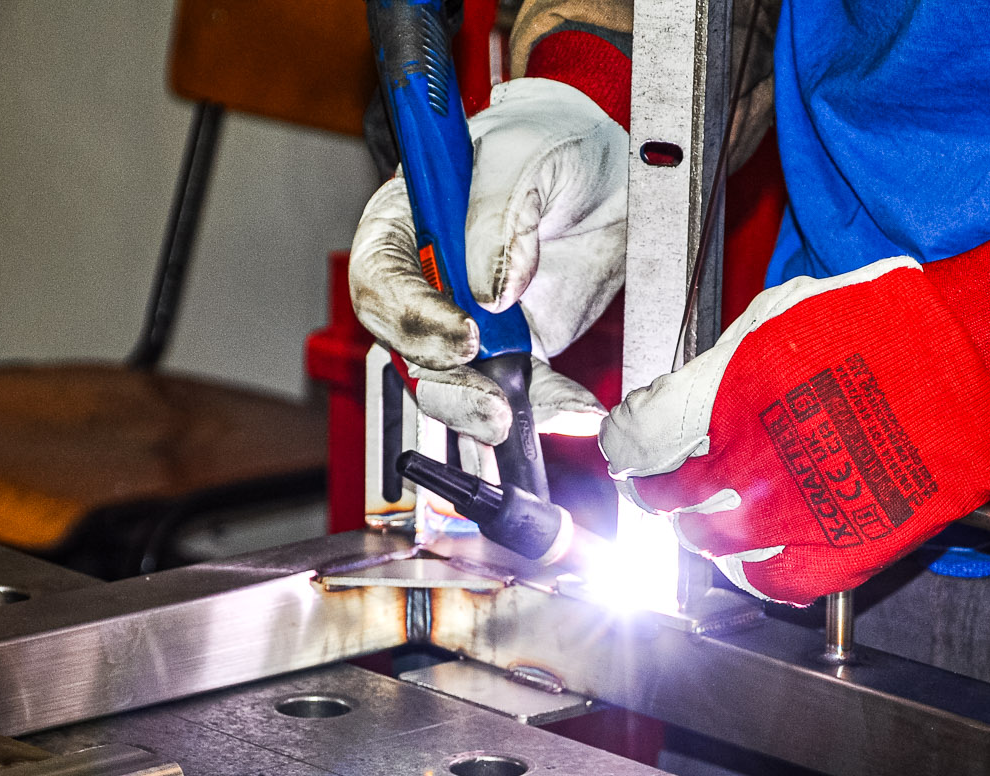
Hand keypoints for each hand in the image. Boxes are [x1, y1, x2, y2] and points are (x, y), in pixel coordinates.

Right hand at [348, 77, 627, 444]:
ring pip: (450, 384)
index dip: (412, 313)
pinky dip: (541, 407)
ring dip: (482, 410)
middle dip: (445, 381)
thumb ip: (502, 209)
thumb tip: (490, 289)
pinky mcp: (513, 349)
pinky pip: (514, 391)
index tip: (464, 332)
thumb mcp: (528, 148)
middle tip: (489, 402)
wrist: (609, 170)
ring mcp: (466, 321)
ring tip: (520, 419)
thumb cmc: (550, 142)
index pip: (379, 277)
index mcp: (404, 220)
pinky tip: (572, 408)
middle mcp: (425, 279)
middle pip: (404, 346)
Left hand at [600, 224, 989, 603]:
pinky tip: (759, 544)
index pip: (635, 442)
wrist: (977, 369)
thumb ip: (707, 371)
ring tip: (718, 509)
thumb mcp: (778, 315)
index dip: (625, 445)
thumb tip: (650, 413)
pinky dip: (753, 569)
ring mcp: (795, 514)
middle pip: (666, 501)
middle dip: (661, 490)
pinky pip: (769, 582)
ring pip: (709, 547)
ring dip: (702, 531)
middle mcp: (754, 464)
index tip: (632, 445)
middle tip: (671, 479)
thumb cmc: (881, 329)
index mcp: (731, 397)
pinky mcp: (838, 553)